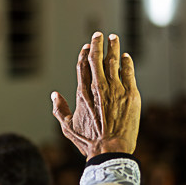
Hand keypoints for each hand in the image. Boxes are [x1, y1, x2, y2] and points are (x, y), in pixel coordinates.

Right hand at [51, 32, 140, 160]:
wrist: (110, 150)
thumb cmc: (89, 142)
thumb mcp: (68, 128)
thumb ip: (59, 110)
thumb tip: (54, 95)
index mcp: (83, 94)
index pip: (83, 66)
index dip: (84, 54)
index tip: (86, 46)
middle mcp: (99, 88)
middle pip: (97, 59)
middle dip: (97, 44)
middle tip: (99, 35)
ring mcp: (116, 90)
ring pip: (114, 62)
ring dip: (113, 48)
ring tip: (114, 38)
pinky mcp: (131, 95)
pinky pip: (129, 73)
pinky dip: (127, 63)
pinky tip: (127, 57)